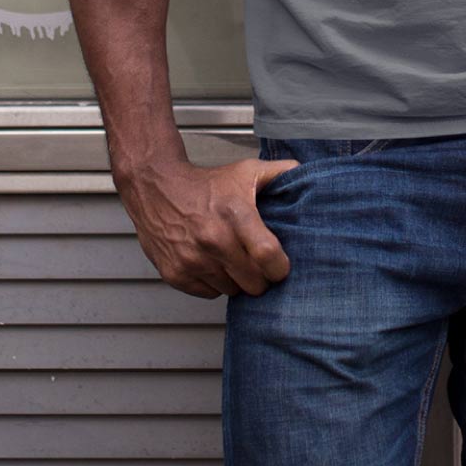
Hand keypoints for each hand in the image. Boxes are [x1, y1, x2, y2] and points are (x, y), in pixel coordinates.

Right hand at [116, 155, 301, 299]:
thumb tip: (309, 176)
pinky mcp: (176, 274)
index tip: (281, 265)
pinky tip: (212, 262)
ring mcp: (193, 260)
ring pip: (232, 291)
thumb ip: (280, 174)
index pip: (268, 255)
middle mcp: (213, 240)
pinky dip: (214, 282)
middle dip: (261, 277)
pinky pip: (210, 293)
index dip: (280, 267)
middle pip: (254, 282)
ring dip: (236, 280)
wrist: (157, 187)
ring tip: (232, 258)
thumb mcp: (246, 172)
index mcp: (235, 214)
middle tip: (257, 263)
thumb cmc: (207, 183)